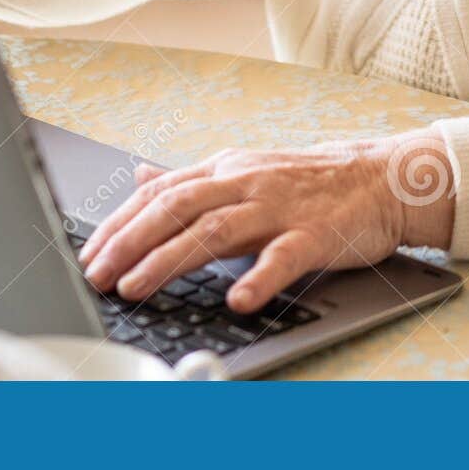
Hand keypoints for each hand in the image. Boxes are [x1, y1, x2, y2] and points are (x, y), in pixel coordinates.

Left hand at [76, 130, 455, 313]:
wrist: (380, 177)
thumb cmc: (308, 182)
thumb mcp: (243, 170)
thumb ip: (191, 179)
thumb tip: (138, 175)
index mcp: (225, 170)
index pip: (161, 193)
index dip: (120, 222)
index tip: (88, 253)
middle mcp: (245, 182)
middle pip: (177, 207)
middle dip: (131, 241)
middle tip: (98, 274)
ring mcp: (279, 206)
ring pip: (216, 229)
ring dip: (171, 259)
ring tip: (138, 286)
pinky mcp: (314, 232)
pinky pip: (282, 256)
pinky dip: (258, 278)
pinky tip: (237, 300)